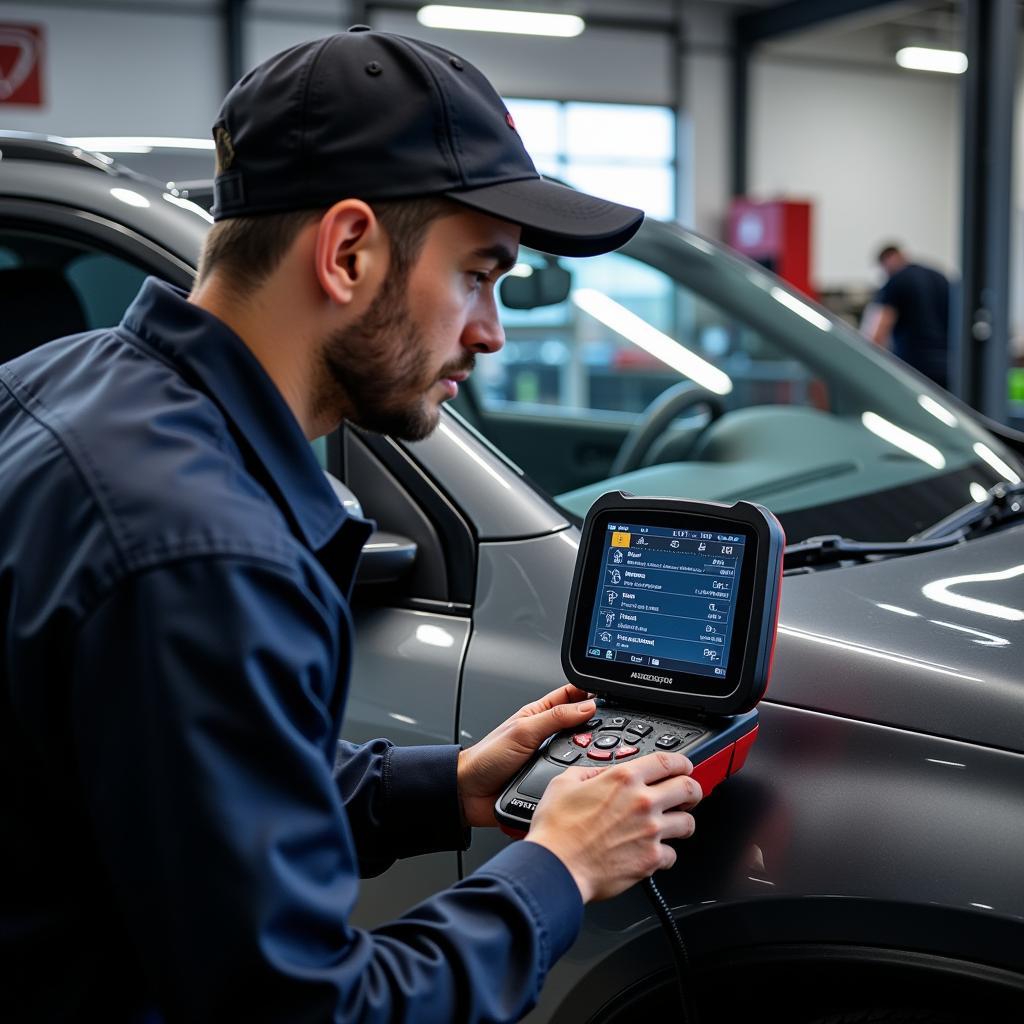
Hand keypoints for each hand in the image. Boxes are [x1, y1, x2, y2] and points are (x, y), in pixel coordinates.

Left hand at [457, 683, 596, 826]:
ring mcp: (548, 758)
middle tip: (614, 727)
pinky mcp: (549, 779)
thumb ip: (555, 718)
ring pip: (578, 751)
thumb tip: (586, 706)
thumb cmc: (487, 757)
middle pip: (579, 724)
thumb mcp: (523, 731)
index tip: (609, 695)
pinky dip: (580, 775)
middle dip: (595, 725)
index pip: (569, 696)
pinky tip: (588, 775)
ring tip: (605, 751)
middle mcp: (545, 735)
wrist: (471, 793)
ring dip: (589, 753)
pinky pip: (571, 775)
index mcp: (538, 715)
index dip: (588, 692)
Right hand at [526, 752, 700, 902]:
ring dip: (682, 822)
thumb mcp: (565, 782)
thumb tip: (602, 772)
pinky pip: (672, 855)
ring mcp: (650, 831)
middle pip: (689, 788)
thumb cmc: (556, 829)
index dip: (682, 763)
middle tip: (687, 794)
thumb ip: (590, 772)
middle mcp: (643, 802)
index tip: (684, 767)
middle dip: (692, 790)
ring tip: (672, 825)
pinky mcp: (651, 860)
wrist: (556, 867)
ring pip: (688, 823)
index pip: (669, 761)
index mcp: (624, 778)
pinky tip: (651, 852)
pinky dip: (664, 854)